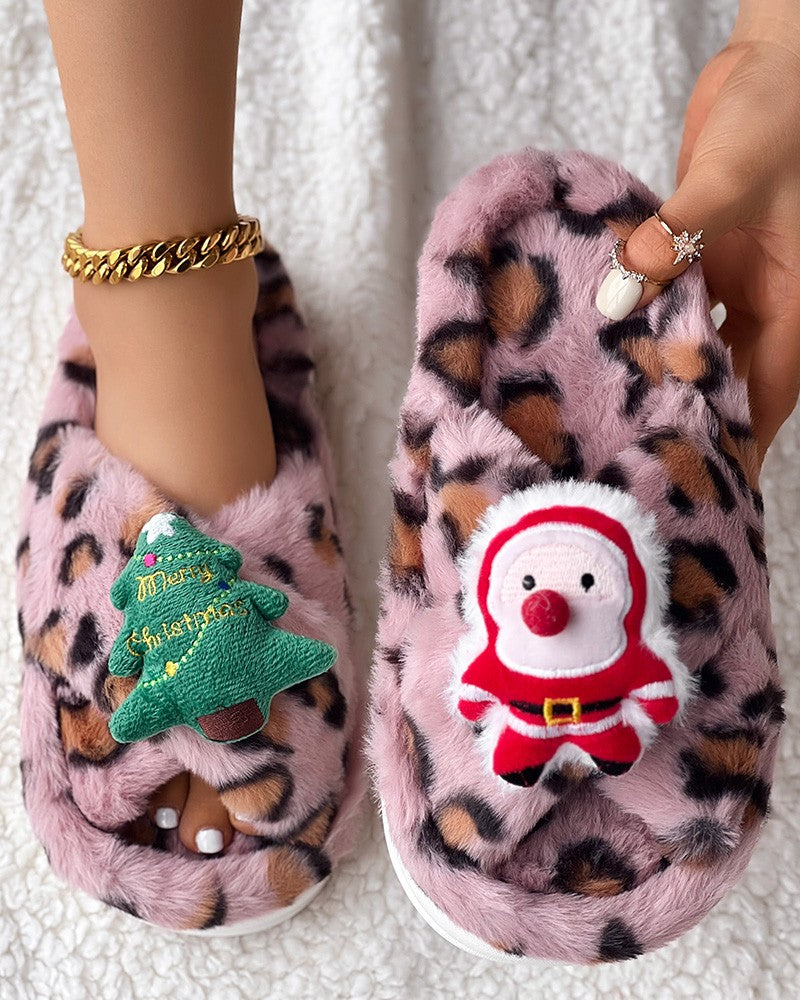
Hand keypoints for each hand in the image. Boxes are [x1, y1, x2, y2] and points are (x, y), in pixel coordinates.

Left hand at [608, 34, 799, 461]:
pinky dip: (641, 323)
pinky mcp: (696, 255)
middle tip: (640, 464)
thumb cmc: (783, 114)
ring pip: (693, 348)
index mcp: (794, 302)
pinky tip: (604, 346)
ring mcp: (727, 281)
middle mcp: (763, 302)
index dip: (737, 444)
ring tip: (614, 422)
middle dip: (690, 422)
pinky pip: (667, 302)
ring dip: (659, 376)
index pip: (765, 394)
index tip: (704, 488)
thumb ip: (676, 234)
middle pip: (725, 382)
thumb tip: (620, 290)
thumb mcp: (732, 178)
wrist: (779, 62)